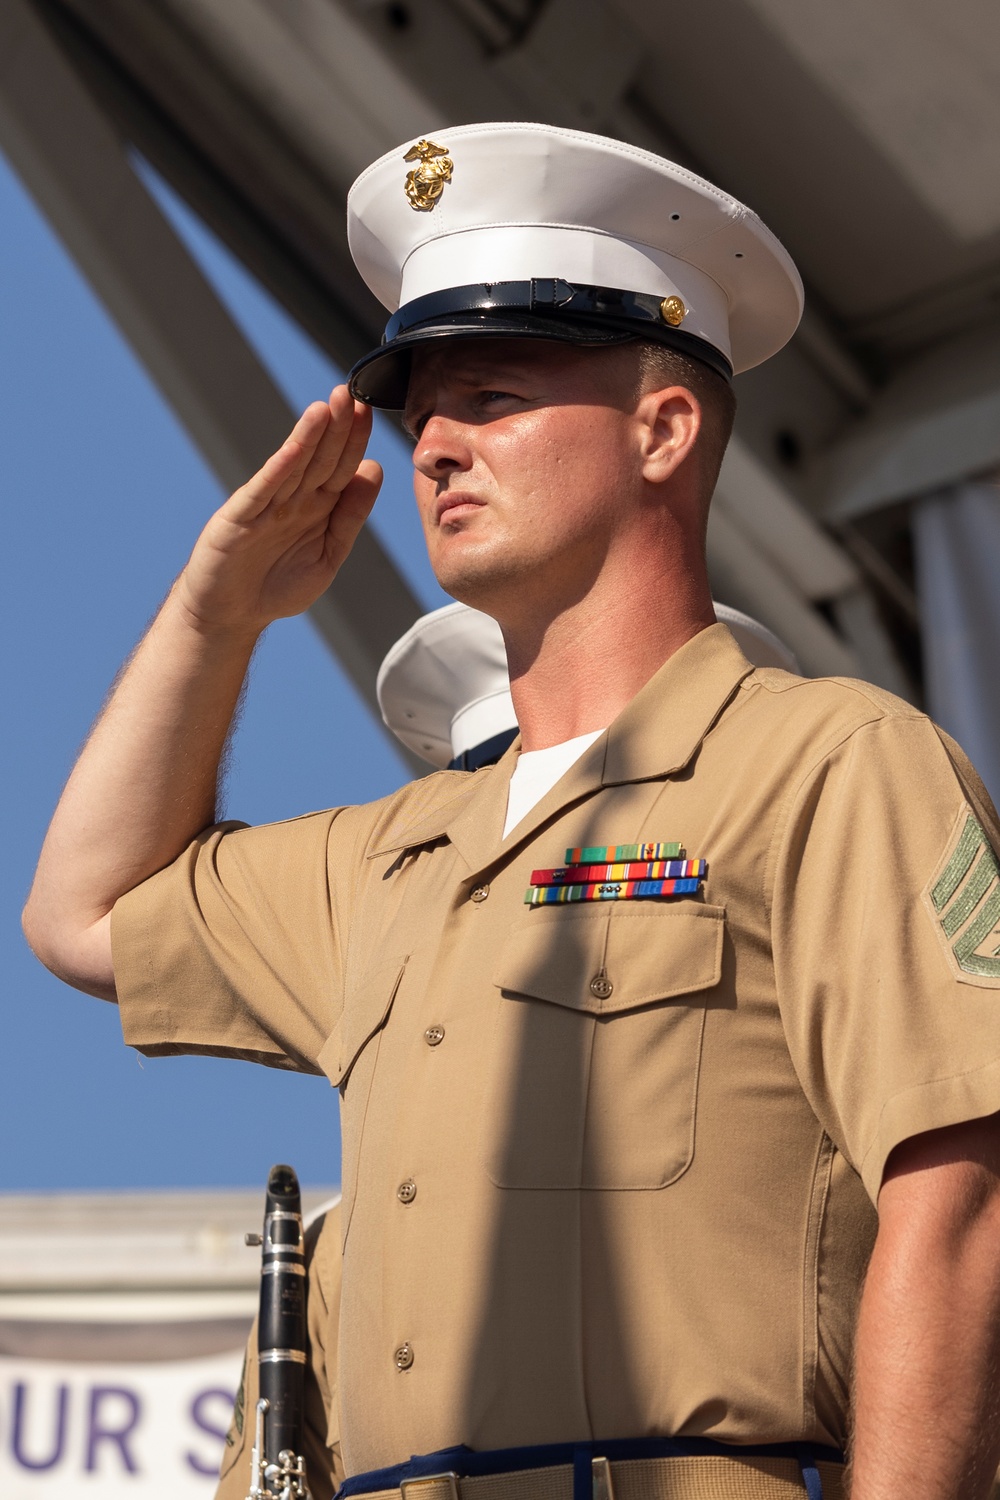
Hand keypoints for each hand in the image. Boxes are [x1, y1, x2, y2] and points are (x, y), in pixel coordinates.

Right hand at [176, 386, 381, 636]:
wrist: (231, 614)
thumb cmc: (278, 587)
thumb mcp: (328, 555)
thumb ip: (350, 517)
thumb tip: (374, 470)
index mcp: (317, 507)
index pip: (341, 467)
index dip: (354, 440)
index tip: (369, 410)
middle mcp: (292, 500)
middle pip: (319, 458)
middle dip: (336, 427)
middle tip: (351, 394)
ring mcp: (264, 506)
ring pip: (292, 466)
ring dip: (309, 437)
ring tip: (327, 407)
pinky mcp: (239, 518)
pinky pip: (263, 491)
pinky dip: (279, 469)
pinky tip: (295, 448)